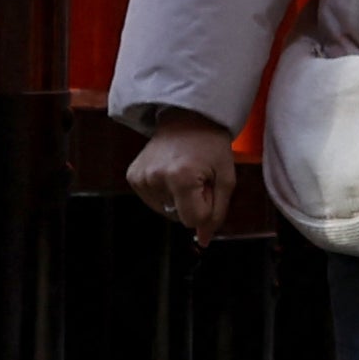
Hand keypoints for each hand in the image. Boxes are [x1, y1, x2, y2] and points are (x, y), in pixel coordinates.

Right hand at [129, 119, 235, 234]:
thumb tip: (203, 242)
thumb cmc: (211, 145)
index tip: (208, 185)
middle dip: (192, 203)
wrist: (187, 117)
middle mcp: (155, 178)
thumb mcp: (226, 178)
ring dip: (178, 198)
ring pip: (165, 211)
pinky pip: (153, 201)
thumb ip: (217, 213)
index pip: (192, 221)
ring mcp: (141, 177)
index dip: (205, 207)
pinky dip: (164, 192)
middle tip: (197, 176)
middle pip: (178, 217)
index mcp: (180, 178)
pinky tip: (170, 172)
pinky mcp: (132, 176)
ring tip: (184, 171)